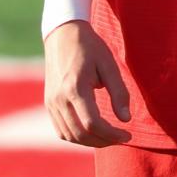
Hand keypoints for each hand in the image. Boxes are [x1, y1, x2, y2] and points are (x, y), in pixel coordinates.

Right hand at [43, 20, 132, 146]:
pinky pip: (61, 129)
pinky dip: (76, 136)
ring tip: (109, 137)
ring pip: (69, 135)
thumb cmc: (90, 47)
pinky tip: (92, 132)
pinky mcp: (49, 103)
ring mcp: (51, 102)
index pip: (92, 123)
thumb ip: (119, 92)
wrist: (63, 34)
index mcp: (75, 88)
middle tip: (121, 138)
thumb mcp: (109, 65)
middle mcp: (59, 98)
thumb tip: (126, 119)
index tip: (128, 134)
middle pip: (81, 134)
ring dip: (90, 141)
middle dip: (104, 141)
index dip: (112, 134)